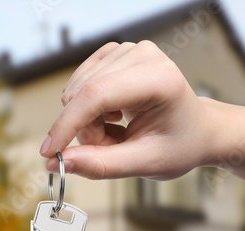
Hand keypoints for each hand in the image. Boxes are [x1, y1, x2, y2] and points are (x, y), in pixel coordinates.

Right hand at [40, 41, 216, 179]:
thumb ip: (102, 165)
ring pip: (78, 90)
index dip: (67, 124)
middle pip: (84, 94)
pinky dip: (89, 109)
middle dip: (86, 130)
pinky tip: (112, 116)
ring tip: (117, 132)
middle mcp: (143, 55)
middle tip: (111, 147)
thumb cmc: (179, 145)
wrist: (196, 130)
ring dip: (88, 121)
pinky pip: (80, 84)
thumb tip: (59, 162)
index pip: (97, 95)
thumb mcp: (145, 164)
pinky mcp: (115, 55)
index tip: (48, 152)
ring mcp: (128, 51)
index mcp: (160, 78)